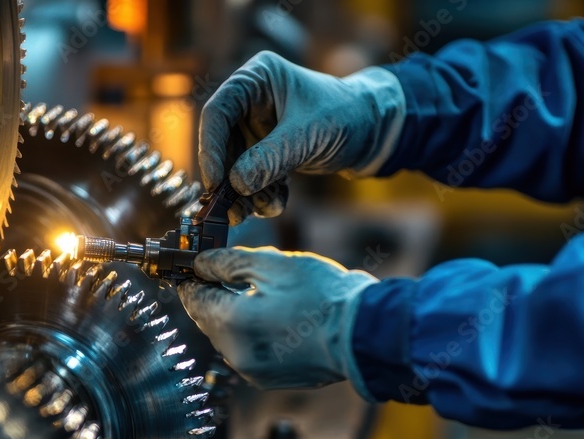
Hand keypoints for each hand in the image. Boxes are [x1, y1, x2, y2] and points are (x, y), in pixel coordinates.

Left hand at [176, 247, 376, 389]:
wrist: (362, 334)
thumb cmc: (321, 296)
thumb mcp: (271, 264)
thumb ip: (227, 262)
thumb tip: (200, 264)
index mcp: (230, 323)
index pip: (193, 299)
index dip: (192, 278)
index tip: (195, 265)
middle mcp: (235, 353)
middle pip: (208, 320)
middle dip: (215, 296)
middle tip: (230, 272)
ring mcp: (252, 371)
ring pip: (227, 337)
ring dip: (234, 315)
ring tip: (263, 293)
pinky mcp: (269, 379)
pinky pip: (248, 351)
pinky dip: (252, 334)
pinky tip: (275, 317)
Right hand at [199, 51, 405, 224]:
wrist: (373, 131)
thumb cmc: (345, 115)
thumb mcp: (307, 135)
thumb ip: (270, 158)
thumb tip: (236, 185)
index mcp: (257, 79)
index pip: (218, 112)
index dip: (210, 148)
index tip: (215, 181)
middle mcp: (251, 102)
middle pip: (222, 143)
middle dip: (228, 180)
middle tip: (229, 210)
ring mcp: (257, 128)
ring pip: (236, 165)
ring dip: (244, 193)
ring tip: (254, 213)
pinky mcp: (267, 151)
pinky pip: (253, 176)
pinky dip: (261, 194)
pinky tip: (274, 205)